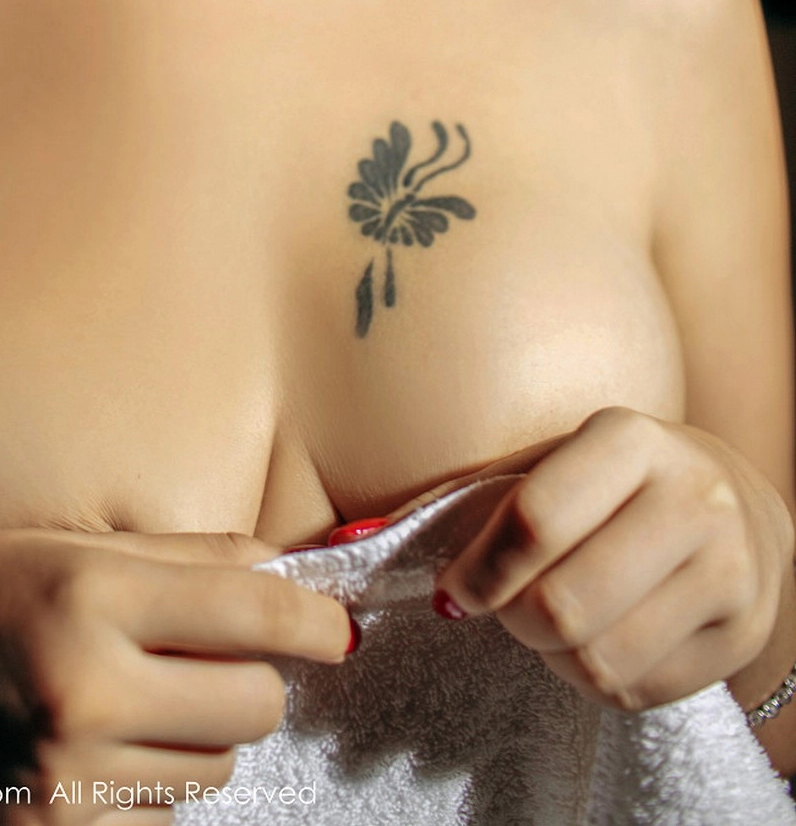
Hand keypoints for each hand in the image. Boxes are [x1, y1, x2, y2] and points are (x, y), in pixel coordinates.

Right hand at [0, 525, 352, 822]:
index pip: (252, 612)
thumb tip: (282, 570)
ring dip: (199, 737)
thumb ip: (183, 557)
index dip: (315, 621)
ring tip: (135, 699)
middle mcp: (84, 688)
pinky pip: (161, 821)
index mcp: (91, 595)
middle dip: (250, 681)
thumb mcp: (68, 544)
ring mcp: (66, 776)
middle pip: (253, 705)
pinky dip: (151, 789)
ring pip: (215, 770)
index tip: (337, 629)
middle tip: (208, 659)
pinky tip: (100, 750)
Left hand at [430, 407, 794, 712]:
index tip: (452, 594)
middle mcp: (694, 499)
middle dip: (513, 620)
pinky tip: (601, 641)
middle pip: (563, 606)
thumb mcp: (560, 460)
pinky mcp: (743, 635)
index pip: (535, 521)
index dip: (479, 572)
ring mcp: (730, 570)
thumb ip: (487, 499)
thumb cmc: (617, 482)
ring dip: (553, 657)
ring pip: (599, 660)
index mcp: (632, 439)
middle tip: (507, 609)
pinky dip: (596, 681)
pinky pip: (637, 692)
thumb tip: (386, 541)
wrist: (737, 502)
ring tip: (555, 626)